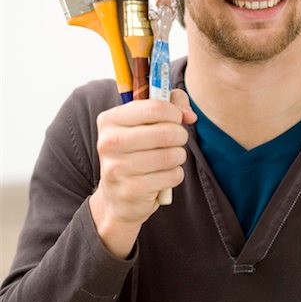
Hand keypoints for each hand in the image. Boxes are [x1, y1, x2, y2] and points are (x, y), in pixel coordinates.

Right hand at [89, 89, 196, 258]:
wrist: (116, 197)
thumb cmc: (136, 150)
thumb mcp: (145, 121)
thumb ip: (171, 104)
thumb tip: (189, 115)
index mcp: (109, 120)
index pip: (154, 108)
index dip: (174, 113)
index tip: (177, 119)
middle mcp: (109, 142)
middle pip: (166, 132)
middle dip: (180, 135)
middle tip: (178, 139)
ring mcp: (118, 168)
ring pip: (171, 155)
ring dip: (179, 155)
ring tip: (171, 157)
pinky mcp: (131, 190)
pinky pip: (172, 176)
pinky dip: (175, 174)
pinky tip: (164, 175)